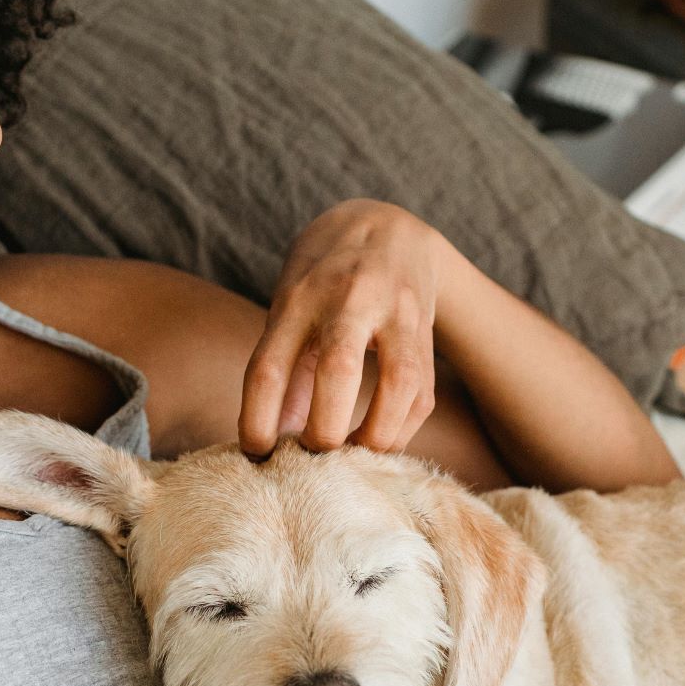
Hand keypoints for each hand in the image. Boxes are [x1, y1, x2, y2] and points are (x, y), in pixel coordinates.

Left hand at [239, 200, 442, 456]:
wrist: (391, 227)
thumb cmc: (324, 280)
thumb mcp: (291, 310)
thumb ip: (283, 375)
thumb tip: (269, 448)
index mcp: (299, 297)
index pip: (268, 367)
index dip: (257, 420)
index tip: (256, 454)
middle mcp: (350, 299)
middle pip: (339, 369)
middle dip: (325, 430)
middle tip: (313, 455)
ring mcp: (397, 312)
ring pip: (399, 383)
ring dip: (376, 436)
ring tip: (353, 458)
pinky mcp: (427, 333)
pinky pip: (421, 396)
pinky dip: (399, 431)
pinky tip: (377, 443)